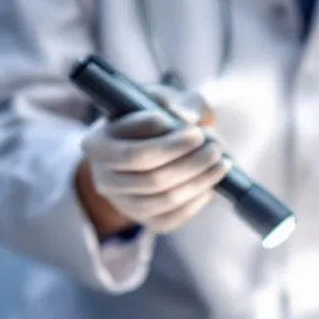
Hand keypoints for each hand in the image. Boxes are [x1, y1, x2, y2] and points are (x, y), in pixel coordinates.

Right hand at [77, 85, 227, 235]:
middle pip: (152, 178)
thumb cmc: (155, 115)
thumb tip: (185, 117)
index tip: (195, 129)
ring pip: (166, 199)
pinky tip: (212, 182)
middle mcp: (103, 178)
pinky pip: (174, 217)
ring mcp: (122, 203)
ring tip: (222, 161)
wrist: (153, 142)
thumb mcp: (160, 99)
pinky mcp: (144, 219)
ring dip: (201, 180)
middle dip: (191, 162)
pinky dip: (197, 199)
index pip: (133, 152)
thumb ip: (173, 101)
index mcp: (96, 144)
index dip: (169, 143)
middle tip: (216, 145)